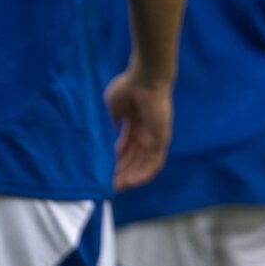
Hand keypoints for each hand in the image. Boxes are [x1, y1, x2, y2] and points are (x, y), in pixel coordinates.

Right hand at [105, 66, 173, 191]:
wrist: (145, 79)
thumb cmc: (128, 89)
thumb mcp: (112, 108)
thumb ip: (110, 123)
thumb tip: (104, 136)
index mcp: (133, 125)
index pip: (124, 148)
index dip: (114, 160)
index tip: (103, 171)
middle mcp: (144, 134)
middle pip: (133, 158)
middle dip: (121, 172)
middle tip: (108, 184)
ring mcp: (154, 137)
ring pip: (143, 163)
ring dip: (131, 175)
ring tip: (118, 186)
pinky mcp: (161, 139)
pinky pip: (155, 162)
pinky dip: (144, 173)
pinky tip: (132, 182)